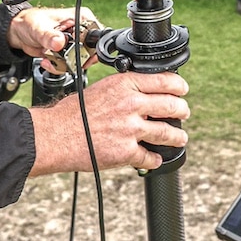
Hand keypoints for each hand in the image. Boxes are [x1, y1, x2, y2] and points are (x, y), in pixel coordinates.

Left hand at [8, 6, 98, 71]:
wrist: (20, 32)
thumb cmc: (30, 21)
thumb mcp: (39, 27)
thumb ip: (49, 36)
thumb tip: (59, 42)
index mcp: (81, 18)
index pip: (95, 35)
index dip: (87, 47)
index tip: (74, 53)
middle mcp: (81, 30)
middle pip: (90, 52)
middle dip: (74, 59)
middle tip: (58, 58)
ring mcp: (75, 43)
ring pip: (80, 62)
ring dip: (63, 65)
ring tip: (49, 59)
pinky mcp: (68, 53)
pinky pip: (70, 66)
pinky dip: (58, 68)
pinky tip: (48, 61)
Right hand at [28, 71, 189, 174]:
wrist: (56, 135)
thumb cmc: (73, 112)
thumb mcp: (102, 88)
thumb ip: (125, 90)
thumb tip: (143, 95)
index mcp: (126, 85)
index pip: (164, 81)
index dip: (179, 86)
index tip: (183, 90)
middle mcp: (132, 104)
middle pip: (171, 106)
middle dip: (182, 110)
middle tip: (184, 113)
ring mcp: (131, 129)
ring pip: (167, 133)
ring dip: (177, 136)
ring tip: (181, 138)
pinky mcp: (126, 152)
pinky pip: (149, 157)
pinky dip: (154, 159)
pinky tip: (155, 159)